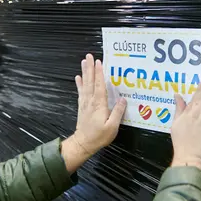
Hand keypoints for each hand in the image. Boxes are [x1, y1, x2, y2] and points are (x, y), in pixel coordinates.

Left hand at [62, 54, 126, 172]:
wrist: (83, 143)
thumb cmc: (99, 136)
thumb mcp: (112, 127)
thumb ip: (117, 113)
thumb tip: (123, 99)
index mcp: (99, 104)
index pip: (99, 85)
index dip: (99, 73)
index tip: (99, 62)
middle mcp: (91, 101)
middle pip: (90, 81)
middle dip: (90, 68)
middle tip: (89, 56)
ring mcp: (85, 103)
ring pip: (85, 84)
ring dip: (84, 72)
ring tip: (83, 62)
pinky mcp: (82, 107)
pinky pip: (81, 92)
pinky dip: (79, 84)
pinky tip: (78, 77)